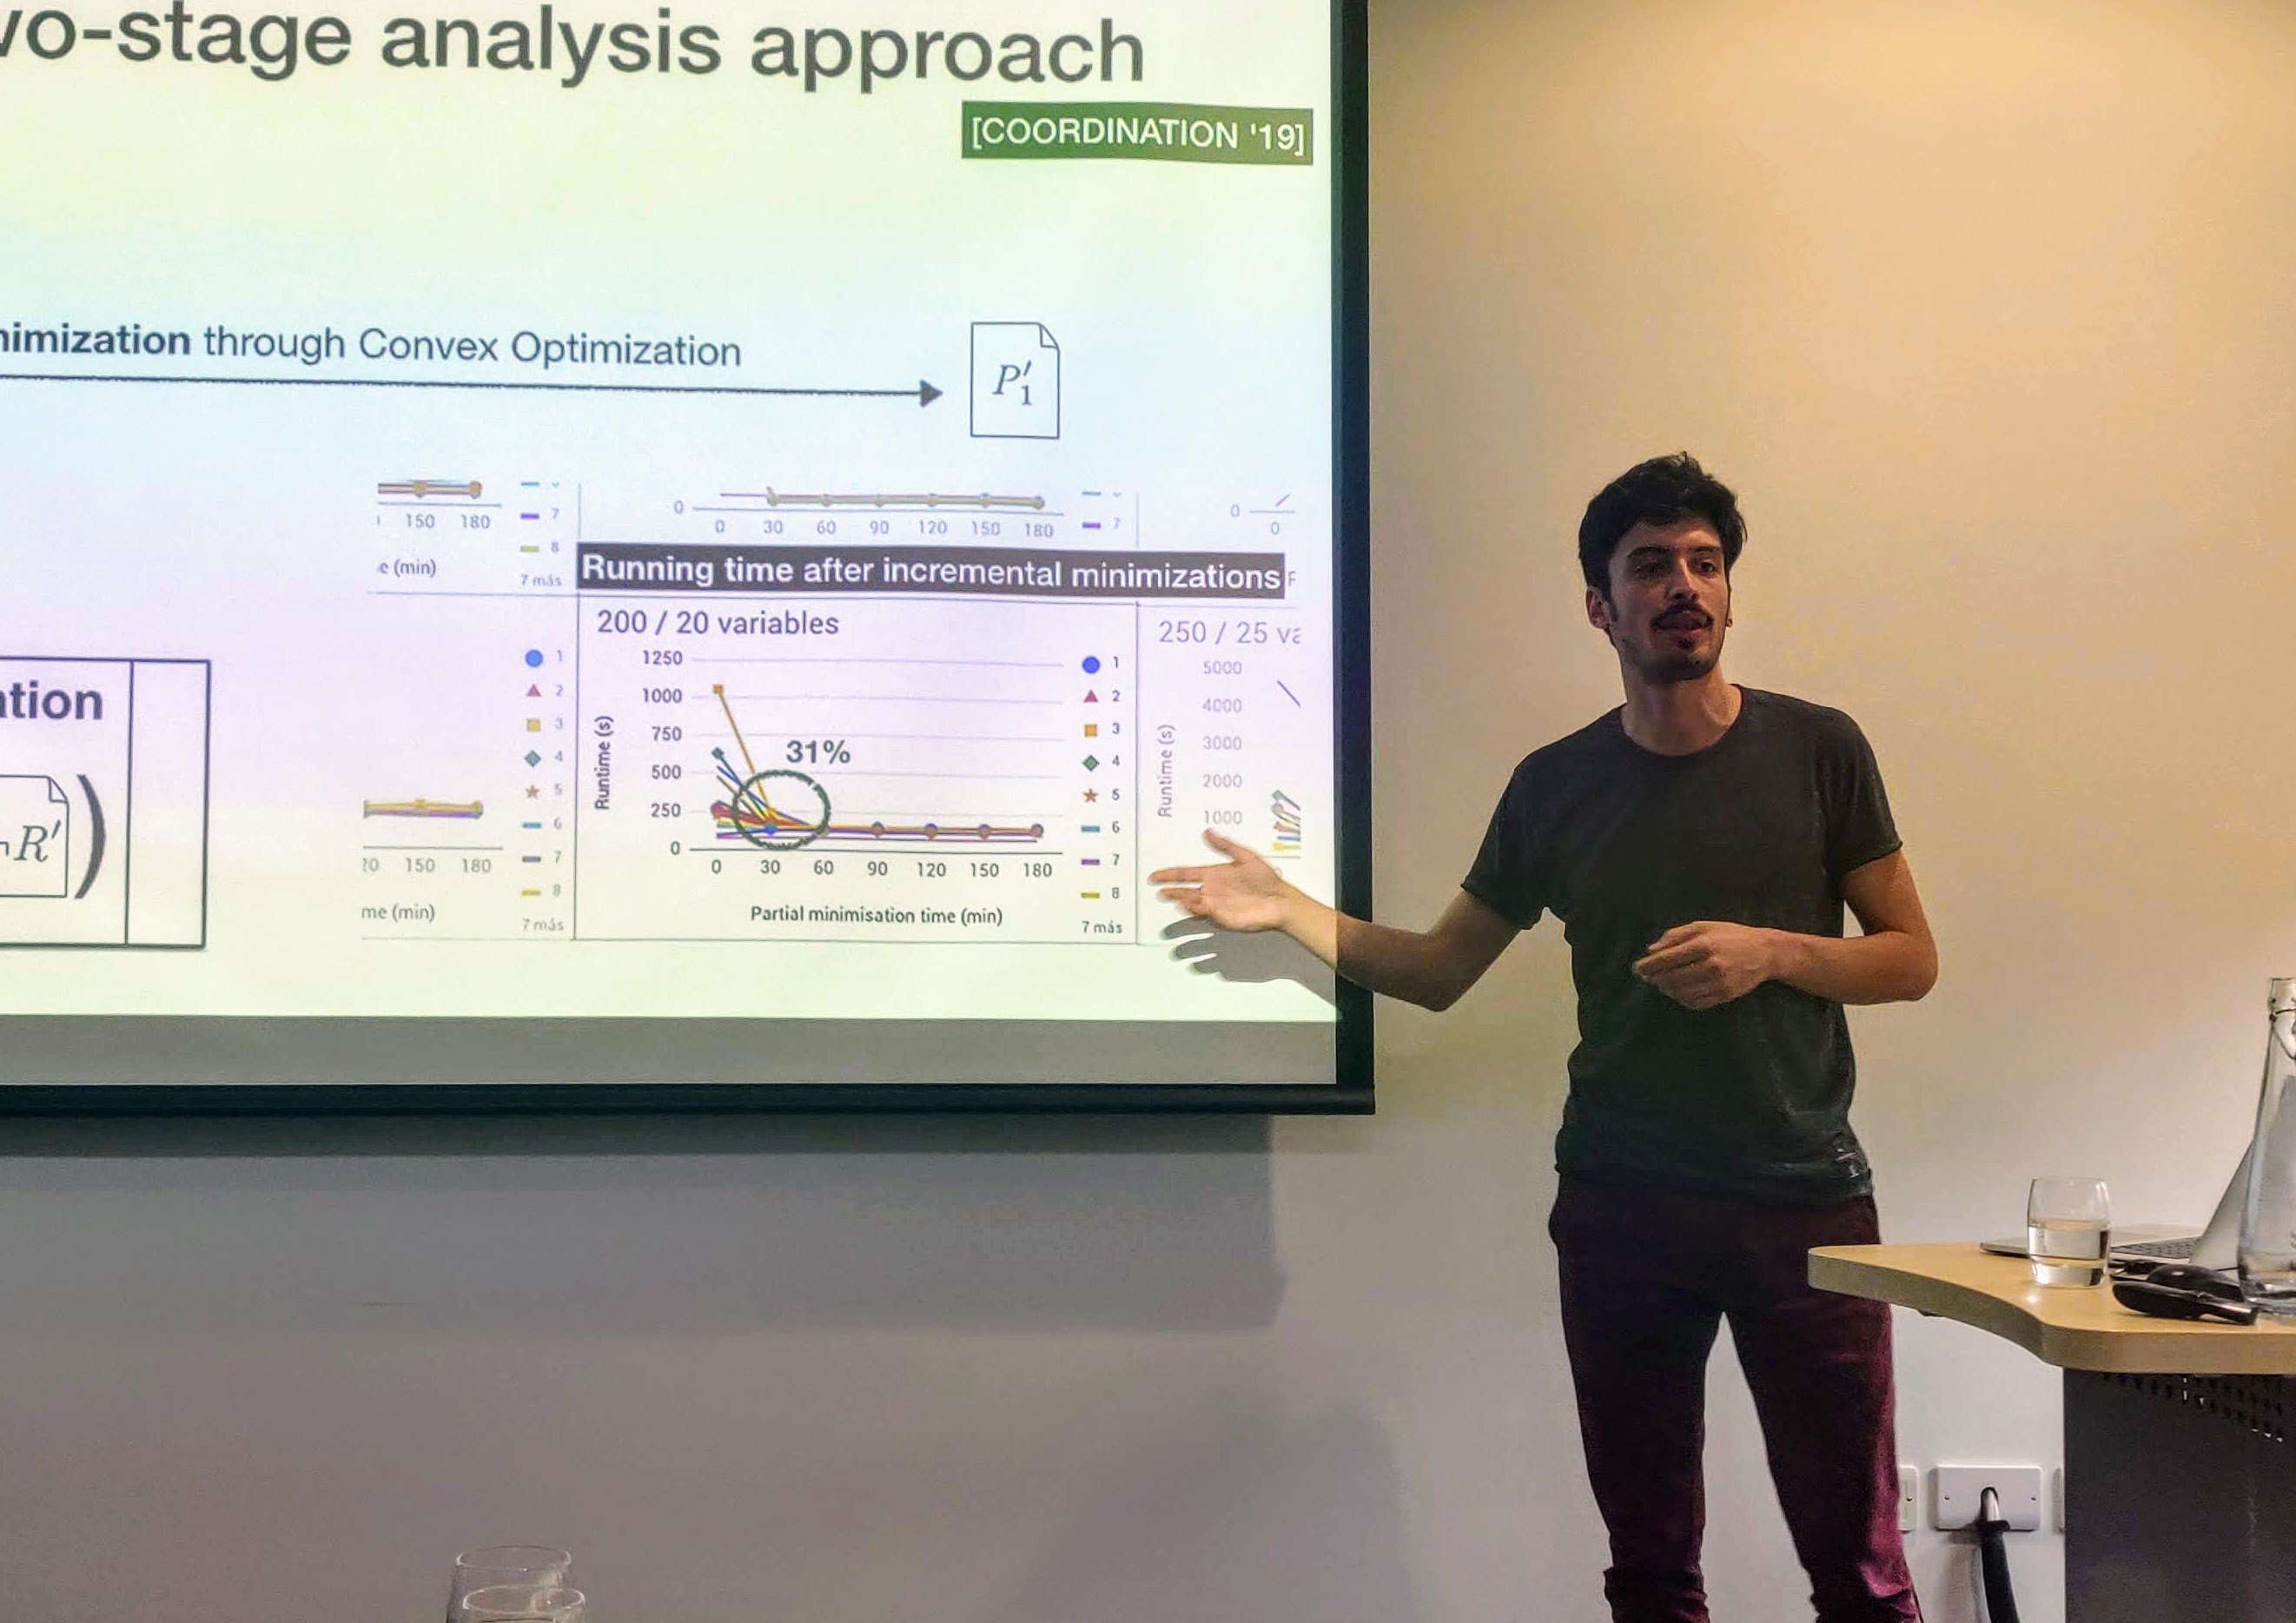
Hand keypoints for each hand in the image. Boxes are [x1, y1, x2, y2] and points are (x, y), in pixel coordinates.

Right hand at [1150, 830, 1296, 932]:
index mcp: (1214, 874)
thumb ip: (1226, 846)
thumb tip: (1208, 831)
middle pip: (1185, 890)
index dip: (1171, 874)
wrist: (1280, 899)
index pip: (1187, 874)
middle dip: (1171, 890)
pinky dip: (1195, 909)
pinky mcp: (1223, 916)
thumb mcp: (1246, 856)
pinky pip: (1205, 912)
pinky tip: (1189, 904)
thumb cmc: (1266, 878)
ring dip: (1182, 899)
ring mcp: (1216, 904)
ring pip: (1192, 902)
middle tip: (1158, 890)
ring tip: (1172, 896)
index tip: (1155, 876)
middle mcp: (1212, 889)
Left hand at [1632, 921, 1776, 1010]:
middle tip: (1647, 977)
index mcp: (1704, 944)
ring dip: (1666, 990)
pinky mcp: (1725, 996)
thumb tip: (1651, 950)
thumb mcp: (1704, 926)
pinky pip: (1695, 1003)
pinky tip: (1679, 991)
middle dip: (1655, 979)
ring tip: (1662, 983)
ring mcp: (1719, 983)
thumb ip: (1675, 936)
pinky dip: (1682, 999)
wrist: (1765, 952)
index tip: (1637, 969)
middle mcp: (1711, 965)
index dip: (1648, 966)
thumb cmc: (1731, 935)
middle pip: (1671, 978)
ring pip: (1681, 993)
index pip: (1667, 959)